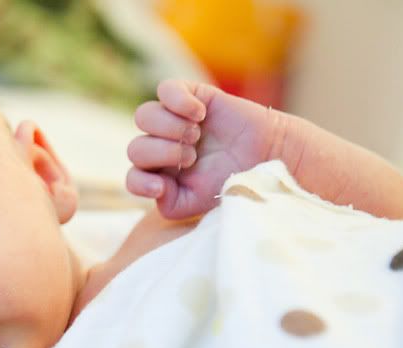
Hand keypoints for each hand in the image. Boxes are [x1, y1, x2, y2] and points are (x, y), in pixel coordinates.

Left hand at [126, 79, 277, 218]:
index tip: (162, 187)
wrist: (269, 157)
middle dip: (164, 155)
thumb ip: (170, 203)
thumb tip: (155, 183)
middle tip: (192, 157)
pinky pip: (165, 89)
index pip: (133, 179)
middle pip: (136, 148)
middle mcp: (161, 147)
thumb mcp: (198, 203)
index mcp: (160, 175)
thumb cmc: (233, 181)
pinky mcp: (190, 96)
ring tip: (195, 135)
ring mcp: (172, 120)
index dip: (141, 183)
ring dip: (168, 128)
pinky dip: (178, 101)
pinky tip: (200, 114)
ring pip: (143, 116)